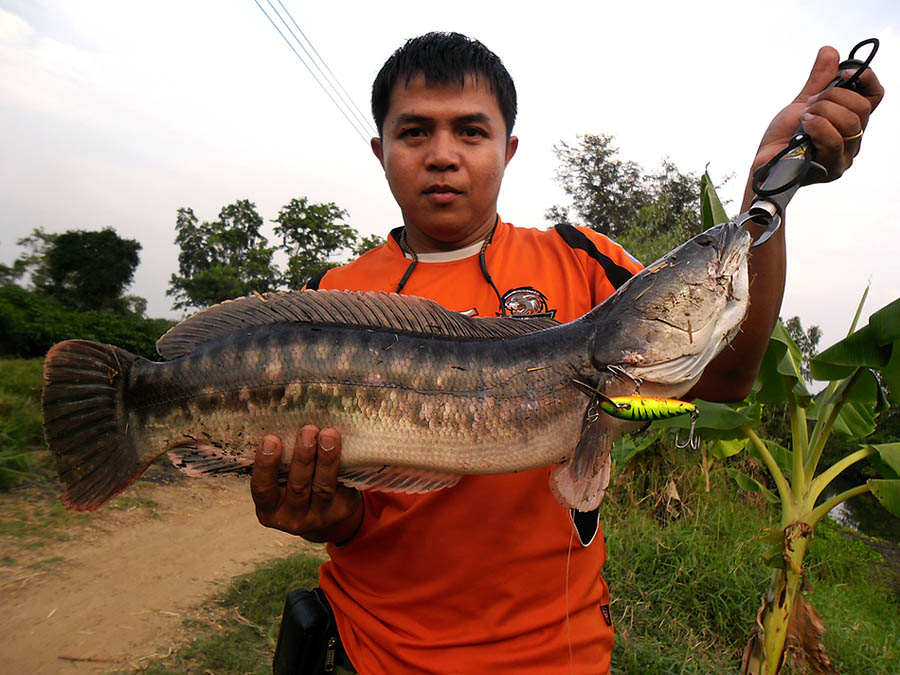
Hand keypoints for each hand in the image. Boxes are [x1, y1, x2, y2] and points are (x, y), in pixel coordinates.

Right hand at [250, 426, 362, 542]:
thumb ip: (280, 461)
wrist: (324, 509)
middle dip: (303, 457)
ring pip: (323, 487)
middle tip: (308, 431)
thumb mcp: (280, 479)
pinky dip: (343, 465)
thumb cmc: (295, 484)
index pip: (263, 488)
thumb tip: (283, 421)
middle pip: (298, 487)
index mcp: (269, 509)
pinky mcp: (341, 510)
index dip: (266, 465)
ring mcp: (318, 517)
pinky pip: (343, 487)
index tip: (271, 439)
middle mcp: (292, 518)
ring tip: (329, 434)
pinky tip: (346, 447)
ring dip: (327, 459)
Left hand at [750, 45, 883, 187]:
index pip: (874, 96)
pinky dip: (817, 127)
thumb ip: (818, 81)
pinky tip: (804, 128)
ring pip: (849, 122)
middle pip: (861, 107)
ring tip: (803, 118)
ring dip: (822, 112)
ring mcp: (845, 155)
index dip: (866, 79)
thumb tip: (829, 51)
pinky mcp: (833, 168)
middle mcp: (853, 138)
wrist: (764, 163)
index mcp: (850, 120)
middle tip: (809, 104)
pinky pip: (834, 140)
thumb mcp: (801, 104)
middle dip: (832, 98)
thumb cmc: (783, 139)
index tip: (844, 73)